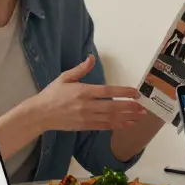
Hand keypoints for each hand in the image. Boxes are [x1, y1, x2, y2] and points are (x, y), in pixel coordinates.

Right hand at [28, 55, 147, 130]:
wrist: (40, 114)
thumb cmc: (52, 94)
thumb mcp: (65, 77)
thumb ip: (80, 69)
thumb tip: (91, 57)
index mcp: (82, 91)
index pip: (107, 91)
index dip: (123, 92)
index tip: (135, 92)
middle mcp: (86, 105)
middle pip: (112, 107)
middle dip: (129, 108)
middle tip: (143, 108)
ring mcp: (86, 117)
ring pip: (110, 118)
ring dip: (127, 118)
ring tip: (140, 117)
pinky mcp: (85, 126)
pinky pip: (104, 126)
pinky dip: (117, 126)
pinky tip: (127, 124)